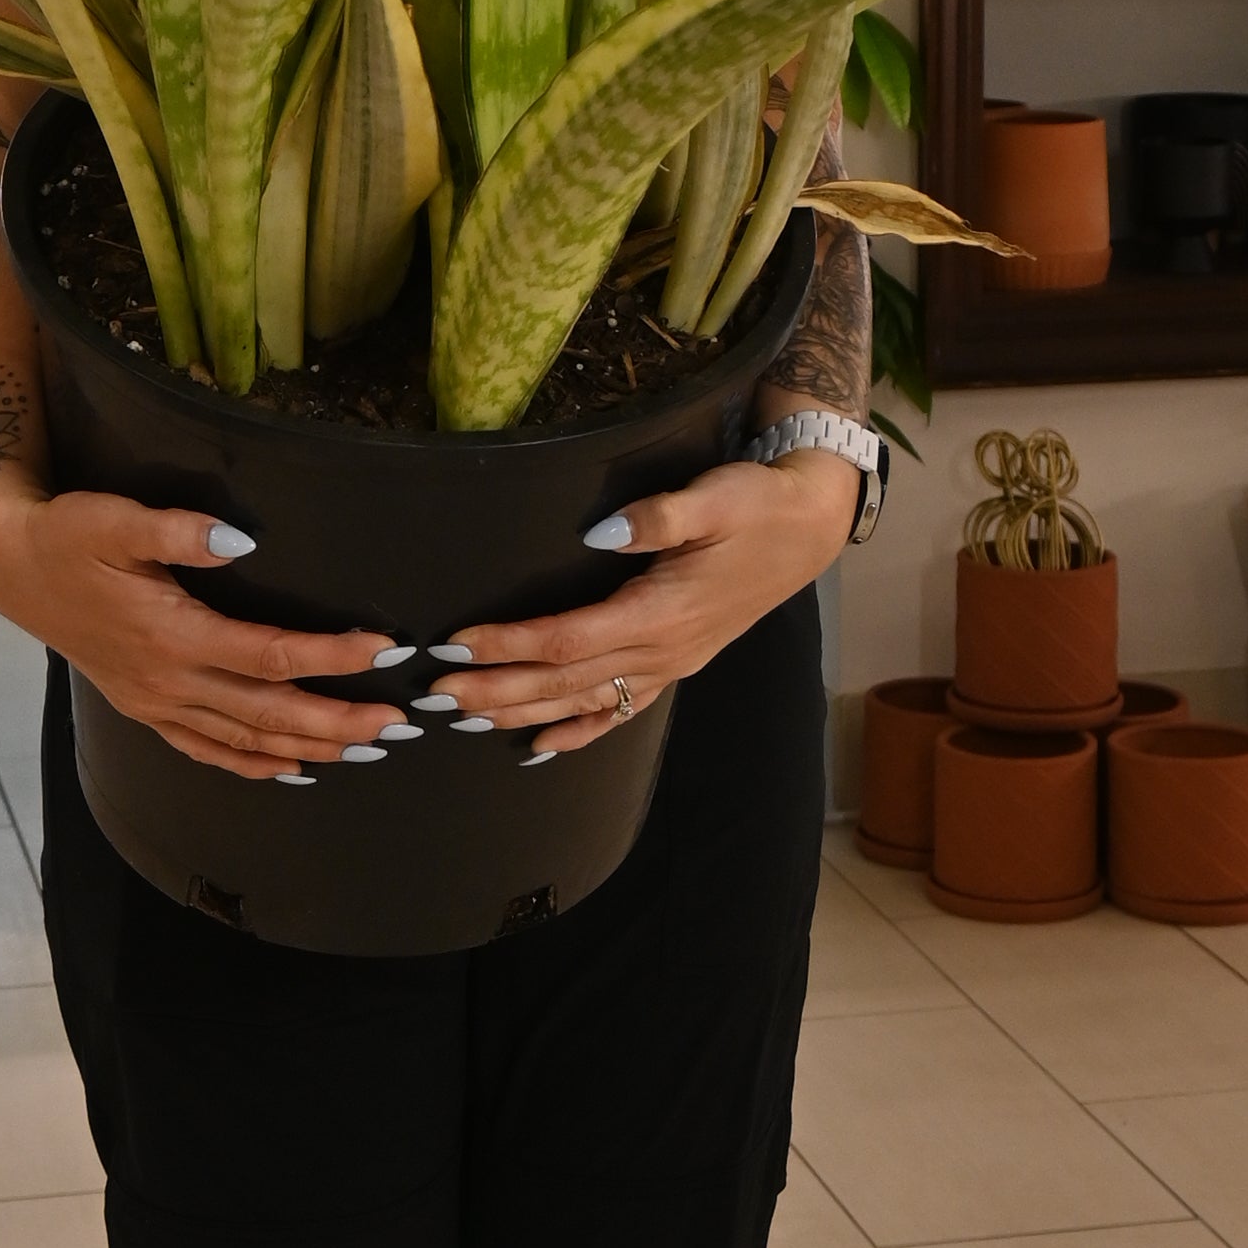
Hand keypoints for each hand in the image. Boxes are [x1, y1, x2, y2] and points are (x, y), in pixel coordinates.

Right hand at [0, 476, 415, 787]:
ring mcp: (155, 702)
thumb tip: (242, 539)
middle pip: (267, 714)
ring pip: (243, 741)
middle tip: (398, 724)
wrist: (14, 568)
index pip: (268, 655)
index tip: (383, 649)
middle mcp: (167, 680)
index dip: (330, 656)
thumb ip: (179, 530)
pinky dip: (252, 766)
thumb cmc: (70, 536)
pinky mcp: (145, 707)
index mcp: (170, 634)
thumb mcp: (116, 518)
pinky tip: (292, 772)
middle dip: (338, 722)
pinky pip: (205, 750)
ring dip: (308, 749)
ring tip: (367, 751)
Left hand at [434, 449, 857, 756]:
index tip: (458, 643)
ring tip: (468, 719)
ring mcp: (671, 664)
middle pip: (565, 681)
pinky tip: (540, 749)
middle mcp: (663, 650)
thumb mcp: (715, 498)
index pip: (568, 638)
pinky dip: (578, 733)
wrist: (809, 528)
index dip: (510, 644)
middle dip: (498, 689)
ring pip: (585, 702)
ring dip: (524, 713)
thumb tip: (597, 534)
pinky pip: (621, 711)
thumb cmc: (757, 506)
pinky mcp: (677, 664)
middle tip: (439, 695)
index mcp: (662, 611)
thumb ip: (658, 518)